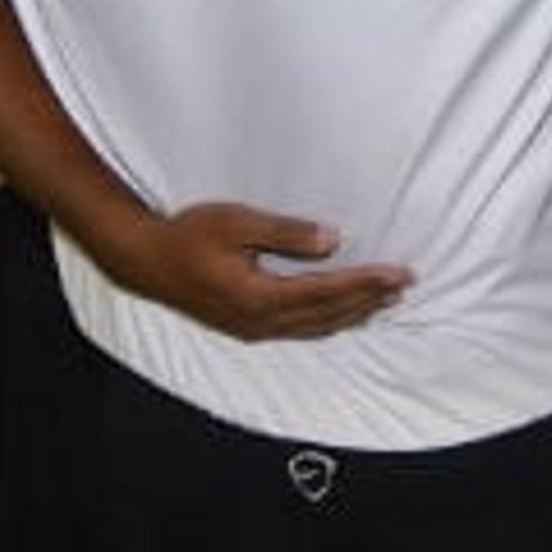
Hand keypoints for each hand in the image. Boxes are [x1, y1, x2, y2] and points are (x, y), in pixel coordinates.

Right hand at [98, 201, 410, 341]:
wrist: (145, 261)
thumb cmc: (189, 235)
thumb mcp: (236, 222)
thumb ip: (285, 233)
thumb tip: (332, 241)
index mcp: (260, 297)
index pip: (328, 291)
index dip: (368, 282)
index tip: (400, 273)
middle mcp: (261, 322)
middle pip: (329, 314)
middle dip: (370, 299)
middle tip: (406, 285)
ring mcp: (253, 329)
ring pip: (317, 327)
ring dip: (353, 314)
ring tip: (385, 300)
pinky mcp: (247, 328)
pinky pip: (300, 329)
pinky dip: (329, 321)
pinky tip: (342, 314)